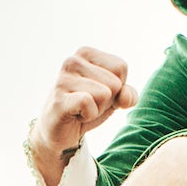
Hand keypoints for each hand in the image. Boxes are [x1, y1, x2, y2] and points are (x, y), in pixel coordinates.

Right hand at [30, 46, 136, 184]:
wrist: (58, 131)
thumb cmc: (87, 108)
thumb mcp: (114, 98)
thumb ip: (128, 94)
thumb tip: (125, 97)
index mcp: (85, 53)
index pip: (120, 66)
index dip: (116, 87)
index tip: (97, 93)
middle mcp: (72, 61)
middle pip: (115, 82)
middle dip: (107, 100)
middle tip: (88, 104)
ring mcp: (63, 79)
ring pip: (105, 94)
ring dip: (97, 109)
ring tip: (81, 110)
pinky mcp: (58, 99)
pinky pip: (89, 104)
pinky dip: (89, 116)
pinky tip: (76, 115)